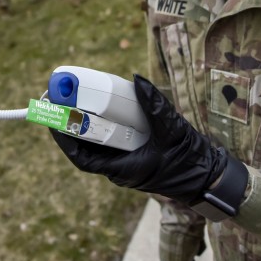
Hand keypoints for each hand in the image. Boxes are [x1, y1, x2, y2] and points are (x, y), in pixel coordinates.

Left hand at [50, 75, 230, 203]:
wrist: (208, 179)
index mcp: (122, 170)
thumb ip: (155, 106)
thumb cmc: (190, 161)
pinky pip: (112, 140)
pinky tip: (102, 107)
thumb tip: (137, 81)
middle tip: (61, 99)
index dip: (64, 138)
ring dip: (85, 123)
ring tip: (76, 98)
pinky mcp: (134, 156)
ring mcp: (126, 163)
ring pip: (98, 143)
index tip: (52, 118)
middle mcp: (119, 169)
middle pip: (86, 147)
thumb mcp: (172, 131)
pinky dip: (104, 125)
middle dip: (70, 124)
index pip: (82, 158)